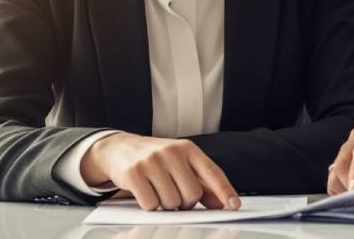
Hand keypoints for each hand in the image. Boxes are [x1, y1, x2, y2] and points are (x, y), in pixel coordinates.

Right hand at [81, 132, 239, 210]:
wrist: (119, 148)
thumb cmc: (155, 158)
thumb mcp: (180, 163)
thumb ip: (201, 182)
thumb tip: (220, 203)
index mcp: (188, 148)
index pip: (212, 172)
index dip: (224, 191)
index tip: (234, 205)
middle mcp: (171, 152)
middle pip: (192, 194)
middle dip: (185, 202)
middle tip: (175, 194)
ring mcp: (152, 162)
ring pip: (172, 202)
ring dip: (166, 204)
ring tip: (159, 190)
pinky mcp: (134, 173)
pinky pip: (151, 204)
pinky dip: (150, 205)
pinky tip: (145, 192)